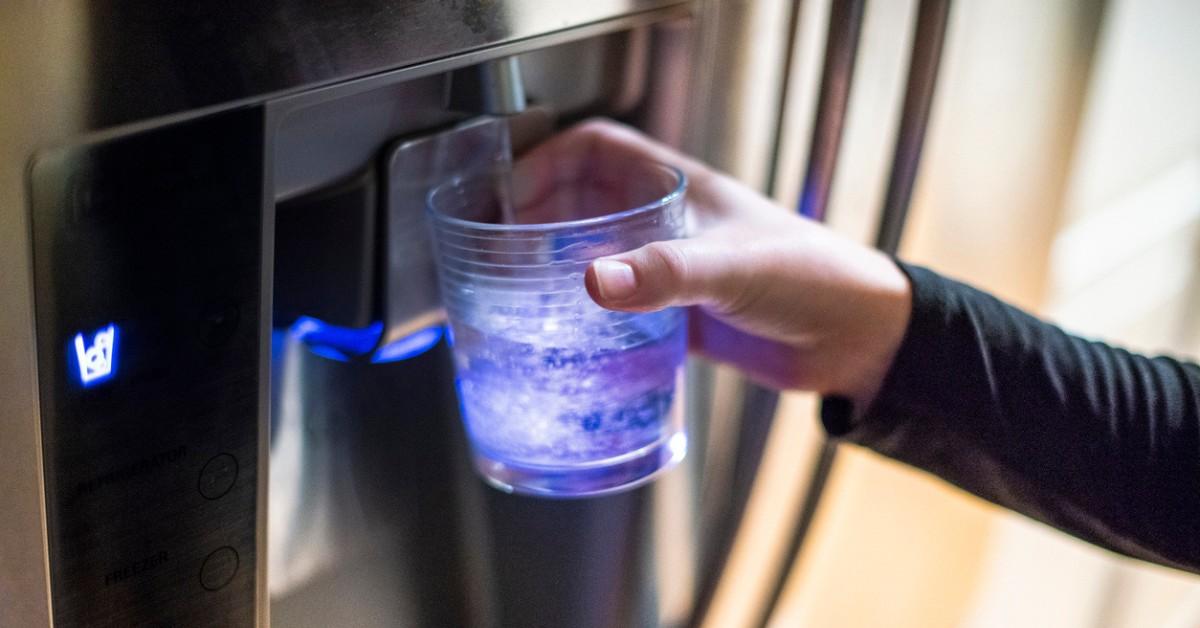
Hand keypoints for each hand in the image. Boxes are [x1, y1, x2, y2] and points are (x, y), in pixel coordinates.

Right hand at [512, 120, 911, 411]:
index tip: (509, 196)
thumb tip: (593, 282)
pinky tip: (568, 341)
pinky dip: (588, 318)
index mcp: (676, 189)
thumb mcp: (732, 266)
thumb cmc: (814, 277)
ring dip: (557, 271)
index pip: (596, 150)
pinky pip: (618, 308)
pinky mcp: (678, 316)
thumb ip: (663, 274)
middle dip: (536, 220)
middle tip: (498, 253)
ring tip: (516, 297)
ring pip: (596, 256)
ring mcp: (670, 270)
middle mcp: (667, 224)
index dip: (547, 162)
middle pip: (583, 203)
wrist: (858, 339)